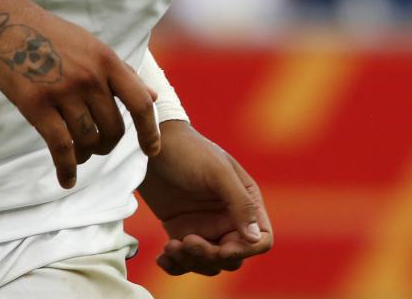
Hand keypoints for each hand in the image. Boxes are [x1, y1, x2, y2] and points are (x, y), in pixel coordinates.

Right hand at [0, 6, 160, 187]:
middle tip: (97, 145)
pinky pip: (60, 147)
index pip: (141, 103)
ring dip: (87, 154)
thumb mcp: (93, 46)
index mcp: (108, 61)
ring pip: (88, 139)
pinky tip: (66, 179)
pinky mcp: (36, 104)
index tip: (152, 150)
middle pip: (114, 128)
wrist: (4, 20)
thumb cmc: (50, 34)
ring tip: (80, 154)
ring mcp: (63, 91)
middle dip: (108, 144)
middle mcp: (91, 77)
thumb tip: (152, 96)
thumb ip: (122, 74)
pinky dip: (66, 168)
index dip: (151, 131)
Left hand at [138, 121, 272, 275]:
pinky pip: (185, 260)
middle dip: (211, 256)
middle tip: (187, 241)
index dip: (245, 250)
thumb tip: (255, 238)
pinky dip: (176, 265)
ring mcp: (205, 226)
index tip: (221, 249)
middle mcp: (229, 217)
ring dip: (190, 261)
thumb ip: (240, 203)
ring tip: (171, 246)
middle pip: (233, 256)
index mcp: (245, 201)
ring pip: (209, 263)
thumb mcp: (217, 173)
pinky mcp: (182, 231)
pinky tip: (163, 256)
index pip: (260, 239)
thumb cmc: (188, 151)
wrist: (151, 146)